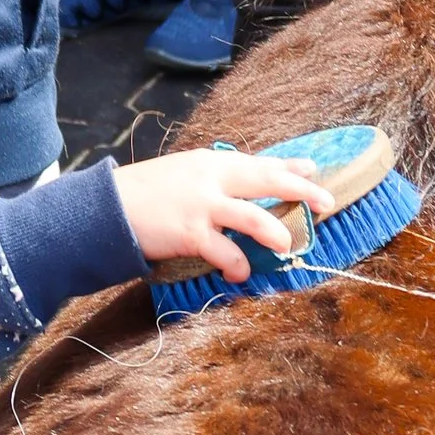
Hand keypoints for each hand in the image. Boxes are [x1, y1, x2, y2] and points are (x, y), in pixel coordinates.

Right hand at [114, 148, 334, 282]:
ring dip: (275, 233)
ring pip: (254, 217)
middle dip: (302, 191)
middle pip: (269, 181)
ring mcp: (203, 206)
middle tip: (327, 202)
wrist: (107, 206)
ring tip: (287, 246)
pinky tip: (240, 273)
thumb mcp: (183, 173)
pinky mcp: (191, 233)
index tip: (314, 169)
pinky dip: (238, 265)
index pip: (261, 162)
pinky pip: (226, 251)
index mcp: (213, 162)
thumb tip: (243, 184)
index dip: (291, 167)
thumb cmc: (146, 192)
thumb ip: (214, 178)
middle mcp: (213, 179)